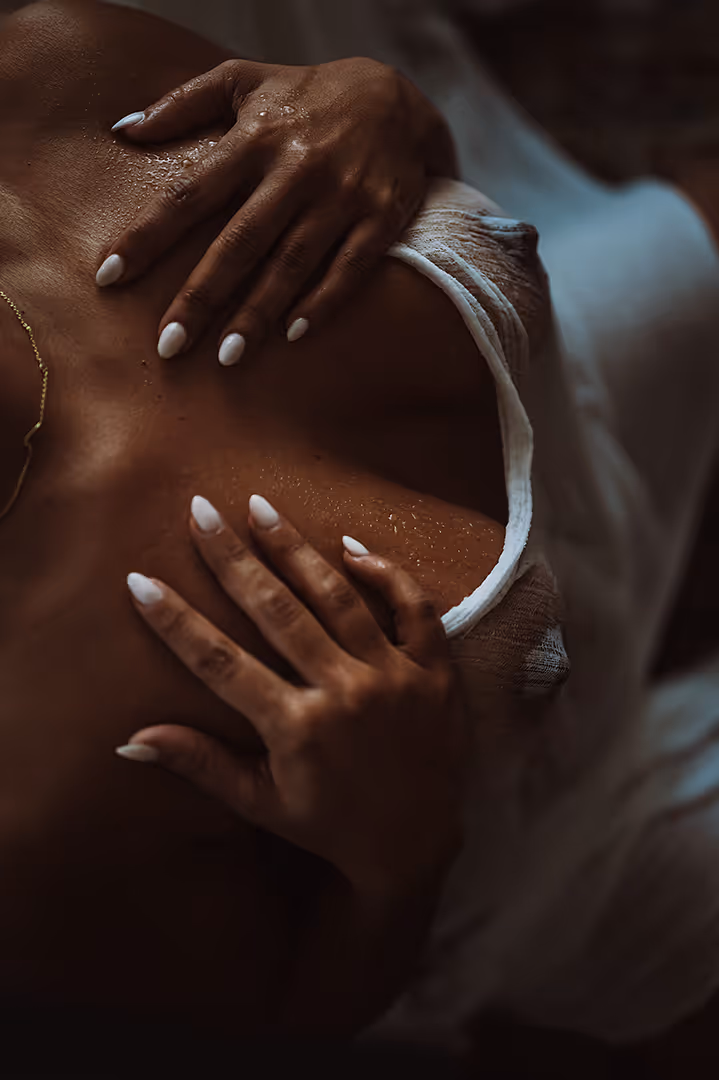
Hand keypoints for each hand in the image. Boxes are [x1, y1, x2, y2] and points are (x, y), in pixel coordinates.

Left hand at [98, 57, 457, 366]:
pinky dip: (324, 302)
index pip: (189, 193)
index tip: (110, 276)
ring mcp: (342, 195)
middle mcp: (295, 169)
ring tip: (228, 357)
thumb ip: (182, 103)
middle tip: (169, 345)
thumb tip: (123, 131)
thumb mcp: (243, 82)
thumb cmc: (306, 96)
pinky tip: (294, 334)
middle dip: (201, 296)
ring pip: (292, 262)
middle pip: (239, 241)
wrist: (395, 96)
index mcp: (254, 139)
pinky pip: (351, 267)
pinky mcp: (382, 216)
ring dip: (258, 313)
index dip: (148, 236)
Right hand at [120, 494, 465, 898]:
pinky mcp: (435, 671)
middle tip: (200, 510)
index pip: (219, 661)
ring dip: (294, 548)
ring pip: (338, 597)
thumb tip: (132, 739)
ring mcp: (394, 677)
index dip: (175, 620)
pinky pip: (413, 608)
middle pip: (276, 611)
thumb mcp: (261, 802)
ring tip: (260, 506)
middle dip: (231, 558)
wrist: (416, 845)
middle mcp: (343, 693)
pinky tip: (350, 546)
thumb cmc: (330, 824)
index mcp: (295, 728)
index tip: (140, 580)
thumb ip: (201, 764)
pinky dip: (386, 573)